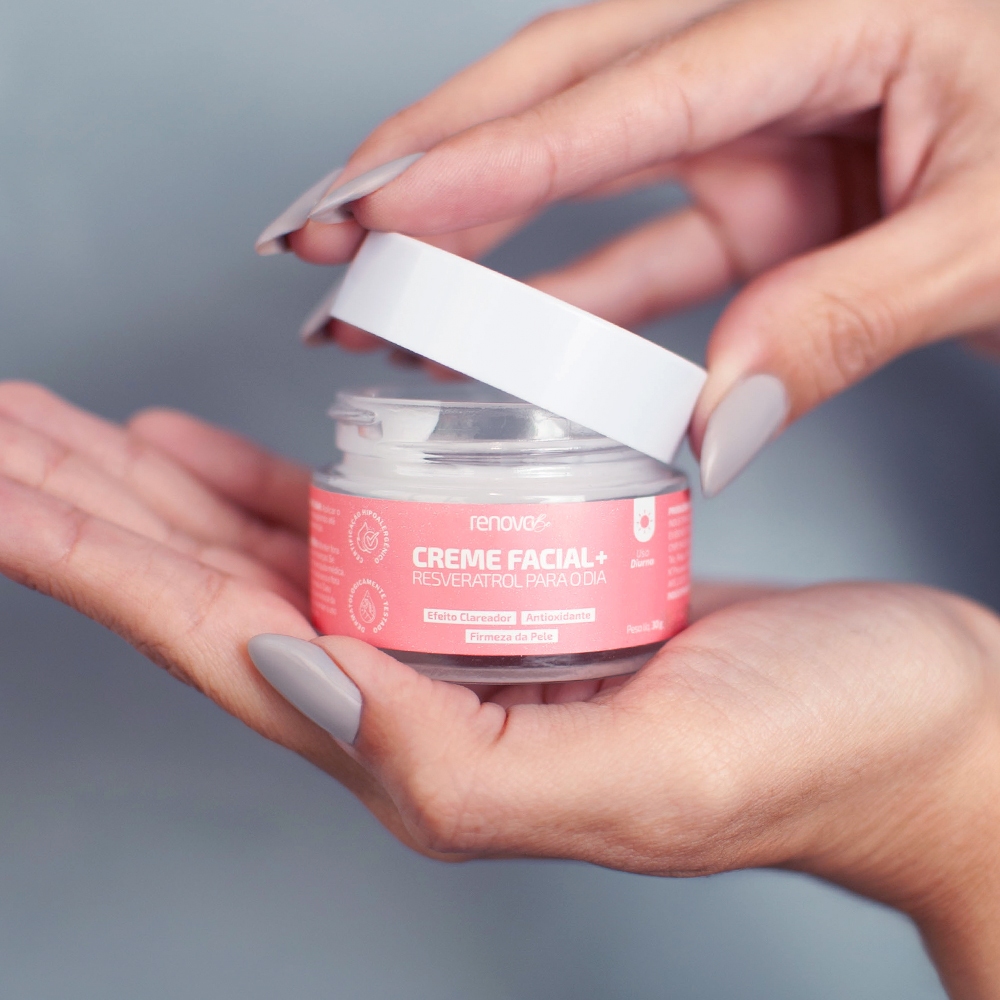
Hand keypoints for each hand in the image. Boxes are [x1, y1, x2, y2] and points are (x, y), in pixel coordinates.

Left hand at [3, 383, 999, 995]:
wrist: (913, 724)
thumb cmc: (821, 754)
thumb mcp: (648, 778)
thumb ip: (457, 764)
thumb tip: (293, 679)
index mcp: (424, 748)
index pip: (213, 642)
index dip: (95, 563)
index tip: (4, 488)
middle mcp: (415, 693)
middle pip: (204, 594)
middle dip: (88, 511)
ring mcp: (449, 636)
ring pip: (256, 555)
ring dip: (150, 492)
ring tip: (58, 435)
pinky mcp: (499, 587)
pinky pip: (347, 530)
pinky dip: (259, 488)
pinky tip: (197, 455)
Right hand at [274, 0, 999, 491]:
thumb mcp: (995, 243)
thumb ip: (848, 318)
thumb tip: (713, 420)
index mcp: (846, 5)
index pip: (633, 87)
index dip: (497, 155)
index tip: (381, 211)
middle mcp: (781, 53)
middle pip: (565, 92)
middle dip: (431, 161)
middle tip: (320, 222)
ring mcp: (769, 130)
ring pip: (585, 176)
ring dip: (476, 238)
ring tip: (374, 293)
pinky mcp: (769, 197)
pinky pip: (645, 247)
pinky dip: (567, 298)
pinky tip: (490, 339)